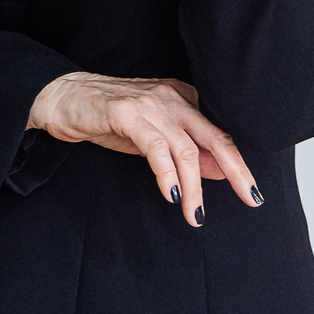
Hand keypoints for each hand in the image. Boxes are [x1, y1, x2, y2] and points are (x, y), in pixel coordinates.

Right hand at [27, 71, 260, 224]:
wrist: (62, 97)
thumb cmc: (107, 116)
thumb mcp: (152, 136)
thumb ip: (184, 150)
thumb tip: (220, 172)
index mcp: (181, 98)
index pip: (218, 131)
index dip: (237, 162)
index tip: (250, 191)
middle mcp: (170, 97)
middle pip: (213, 136)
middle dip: (236, 169)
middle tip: (250, 198)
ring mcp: (149, 104)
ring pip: (184, 148)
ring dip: (194, 187)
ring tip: (195, 216)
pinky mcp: (126, 112)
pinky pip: (155, 147)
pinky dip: (166, 173)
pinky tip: (171, 195)